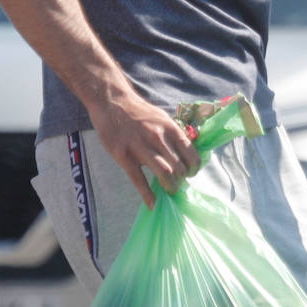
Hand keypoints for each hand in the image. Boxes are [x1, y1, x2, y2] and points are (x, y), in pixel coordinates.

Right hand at [88, 90, 200, 209]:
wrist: (112, 102)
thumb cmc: (139, 112)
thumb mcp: (162, 117)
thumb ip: (174, 134)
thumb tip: (189, 150)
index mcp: (170, 128)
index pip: (191, 154)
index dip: (194, 168)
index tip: (191, 173)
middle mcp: (158, 138)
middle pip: (179, 167)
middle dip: (181, 179)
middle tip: (178, 182)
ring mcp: (140, 147)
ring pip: (164, 173)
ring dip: (170, 186)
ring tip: (170, 189)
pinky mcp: (123, 156)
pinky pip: (138, 179)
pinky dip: (147, 195)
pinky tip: (152, 204)